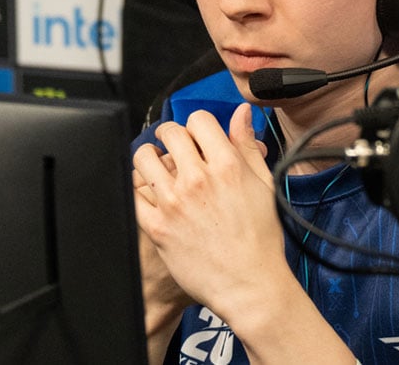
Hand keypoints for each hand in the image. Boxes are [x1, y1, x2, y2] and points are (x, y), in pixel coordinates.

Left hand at [133, 104, 282, 323]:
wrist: (249, 284)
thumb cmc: (260, 239)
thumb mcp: (263, 185)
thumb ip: (248, 146)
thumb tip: (241, 114)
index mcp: (227, 166)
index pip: (200, 120)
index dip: (199, 124)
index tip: (198, 135)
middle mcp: (198, 180)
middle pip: (170, 133)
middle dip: (172, 135)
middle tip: (174, 146)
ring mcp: (174, 203)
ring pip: (144, 158)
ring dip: (149, 156)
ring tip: (157, 164)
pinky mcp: (157, 226)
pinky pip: (134, 193)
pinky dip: (138, 187)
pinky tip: (150, 191)